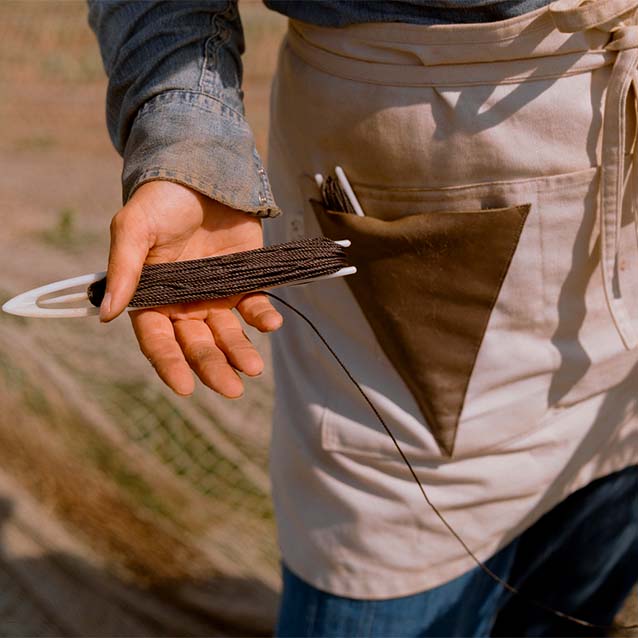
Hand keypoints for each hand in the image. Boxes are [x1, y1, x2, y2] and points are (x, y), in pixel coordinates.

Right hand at [100, 180, 282, 396]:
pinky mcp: (244, 282)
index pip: (158, 339)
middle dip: (212, 368)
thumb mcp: (135, 228)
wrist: (202, 171)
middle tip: (232, 388)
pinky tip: (270, 323)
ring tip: (253, 369)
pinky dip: (263, 318)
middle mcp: (184, 302)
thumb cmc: (162, 200)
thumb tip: (108, 314)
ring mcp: (216, 294)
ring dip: (240, 353)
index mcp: (153, 297)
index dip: (169, 364)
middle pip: (197, 345)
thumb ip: (124, 269)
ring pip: (227, 334)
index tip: (184, 388)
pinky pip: (255, 307)